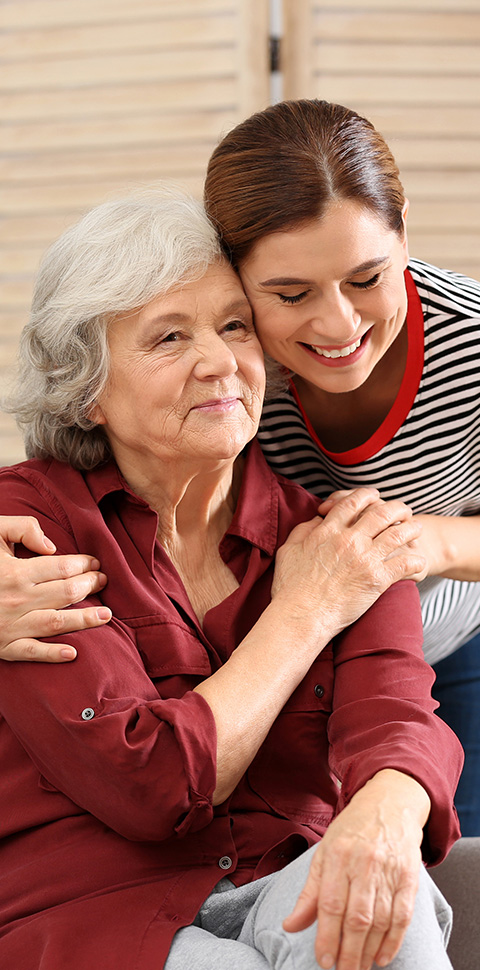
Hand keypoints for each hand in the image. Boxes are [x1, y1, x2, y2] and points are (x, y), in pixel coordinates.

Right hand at [0, 515, 110, 661]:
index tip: (95, 563)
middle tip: (104, 582)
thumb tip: (52, 546)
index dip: (84, 565)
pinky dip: (52, 654)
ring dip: (85, 621)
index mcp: (16, 572)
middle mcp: (17, 599)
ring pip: (56, 623)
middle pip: (66, 594)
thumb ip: (22, 529)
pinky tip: (73, 654)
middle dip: (90, 587)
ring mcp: (10, 625)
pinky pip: (30, 652)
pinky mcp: (2, 646)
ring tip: (107, 616)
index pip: (63, 568)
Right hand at [272, 488, 425, 639]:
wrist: (302, 615)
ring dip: (411, 528)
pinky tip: (418, 560)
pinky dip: (416, 560)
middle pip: (381, 513)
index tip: (375, 495)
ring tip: (416, 528)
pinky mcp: (377, 580)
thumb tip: (318, 520)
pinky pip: (405, 564)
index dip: (367, 495)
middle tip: (403, 511)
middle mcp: (349, 540)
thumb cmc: (291, 587)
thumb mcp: (289, 550)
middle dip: (396, 508)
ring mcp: (365, 559)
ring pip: (398, 534)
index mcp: (328, 531)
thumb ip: (304, 530)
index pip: (353, 502)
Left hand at [284, 770, 428, 969]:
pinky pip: (402, 916)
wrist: (390, 804)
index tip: (323, 960)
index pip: (331, 904)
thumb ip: (310, 893)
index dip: (326, 937)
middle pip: (357, 918)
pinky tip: (382, 957)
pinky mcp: (409, 878)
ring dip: (369, 951)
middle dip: (349, 952)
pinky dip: (393, 941)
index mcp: (338, 856)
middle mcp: (365, 864)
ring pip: (380, 921)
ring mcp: (390, 871)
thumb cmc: (352, 831)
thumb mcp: (324, 853)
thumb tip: (290, 926)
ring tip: (358, 968)